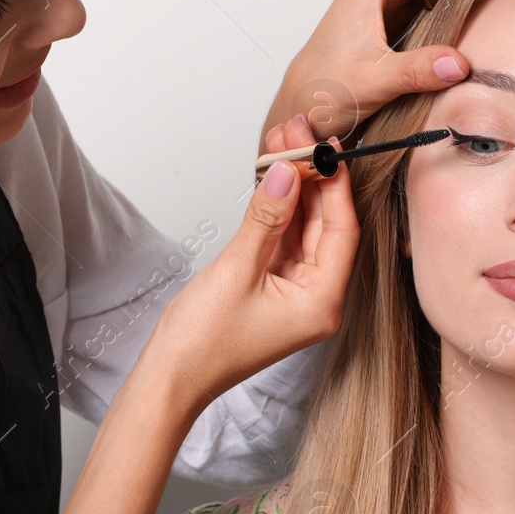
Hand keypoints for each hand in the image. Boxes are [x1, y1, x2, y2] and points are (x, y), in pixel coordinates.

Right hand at [146, 113, 359, 408]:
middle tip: (296, 134)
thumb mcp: (236, 270)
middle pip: (327, 225)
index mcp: (323, 303)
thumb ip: (266, 218)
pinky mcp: (274, 288)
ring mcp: (296, 293)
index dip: (334, 185)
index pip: (342, 231)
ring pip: (305, 229)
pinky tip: (272, 177)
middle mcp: (317, 299)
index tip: (325, 146)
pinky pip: (285, 240)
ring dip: (294, 188)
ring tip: (281, 143)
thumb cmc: (203, 344)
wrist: (171, 379)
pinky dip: (279, 210)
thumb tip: (287, 173)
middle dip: (313, 178)